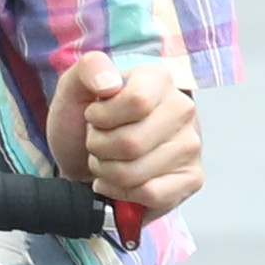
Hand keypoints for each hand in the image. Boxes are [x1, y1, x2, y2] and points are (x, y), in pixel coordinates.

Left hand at [42, 56, 203, 218]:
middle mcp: (182, 109)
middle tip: (97, 142)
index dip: (102, 117)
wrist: (80, 158)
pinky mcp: (192, 178)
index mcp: (158, 79)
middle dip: (99, 149)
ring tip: (107, 160)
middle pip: (133, 143)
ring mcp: (191, 145)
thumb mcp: (73, 88)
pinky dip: (123, 193)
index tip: (93, 115)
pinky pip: (151, 194)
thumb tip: (110, 83)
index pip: (137, 101)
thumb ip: (89, 70)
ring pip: (136, 172)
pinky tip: (119, 182)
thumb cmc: (81, 122)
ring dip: (107, 172)